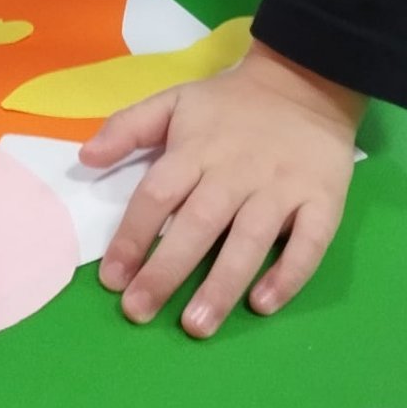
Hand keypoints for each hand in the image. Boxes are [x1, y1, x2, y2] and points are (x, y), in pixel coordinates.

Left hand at [80, 43, 364, 337]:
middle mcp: (236, 172)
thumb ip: (127, 127)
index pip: (157, 195)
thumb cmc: (230, 103)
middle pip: (198, 224)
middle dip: (166, 271)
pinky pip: (308, 243)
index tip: (111, 279)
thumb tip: (84, 157)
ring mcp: (282, 188)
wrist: (305, 83)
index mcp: (196, 150)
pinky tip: (263, 303)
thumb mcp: (174, 101)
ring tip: (196, 324)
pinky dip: (288, 274)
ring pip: (249, 240)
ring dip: (222, 284)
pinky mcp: (322, 200)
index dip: (132, 236)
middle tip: (139, 311)